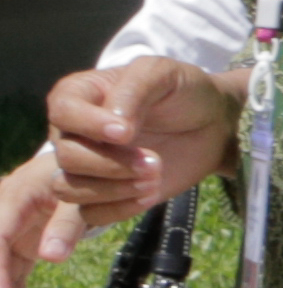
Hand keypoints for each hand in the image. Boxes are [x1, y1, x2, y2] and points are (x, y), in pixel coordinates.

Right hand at [0, 151, 91, 287]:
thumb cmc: (82, 171)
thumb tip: (51, 257)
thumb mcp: (79, 194)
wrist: (85, 161)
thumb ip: (67, 222)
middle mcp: (3, 216)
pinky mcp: (18, 247)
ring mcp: (9, 234)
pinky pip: (12, 277)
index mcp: (13, 197)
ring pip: (0, 273)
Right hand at [47, 62, 235, 217]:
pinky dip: (118, 209)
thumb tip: (112, 127)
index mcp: (80, 95)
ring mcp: (86, 165)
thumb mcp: (163, 73)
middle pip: (67, 157)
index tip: (126, 133)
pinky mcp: (104, 193)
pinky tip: (150, 195)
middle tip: (154, 161)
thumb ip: (133, 89)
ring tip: (154, 178)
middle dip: (111, 164)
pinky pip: (89, 213)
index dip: (89, 125)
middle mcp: (74, 132)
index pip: (63, 111)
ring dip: (113, 189)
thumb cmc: (183, 91)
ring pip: (69, 189)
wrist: (213, 123)